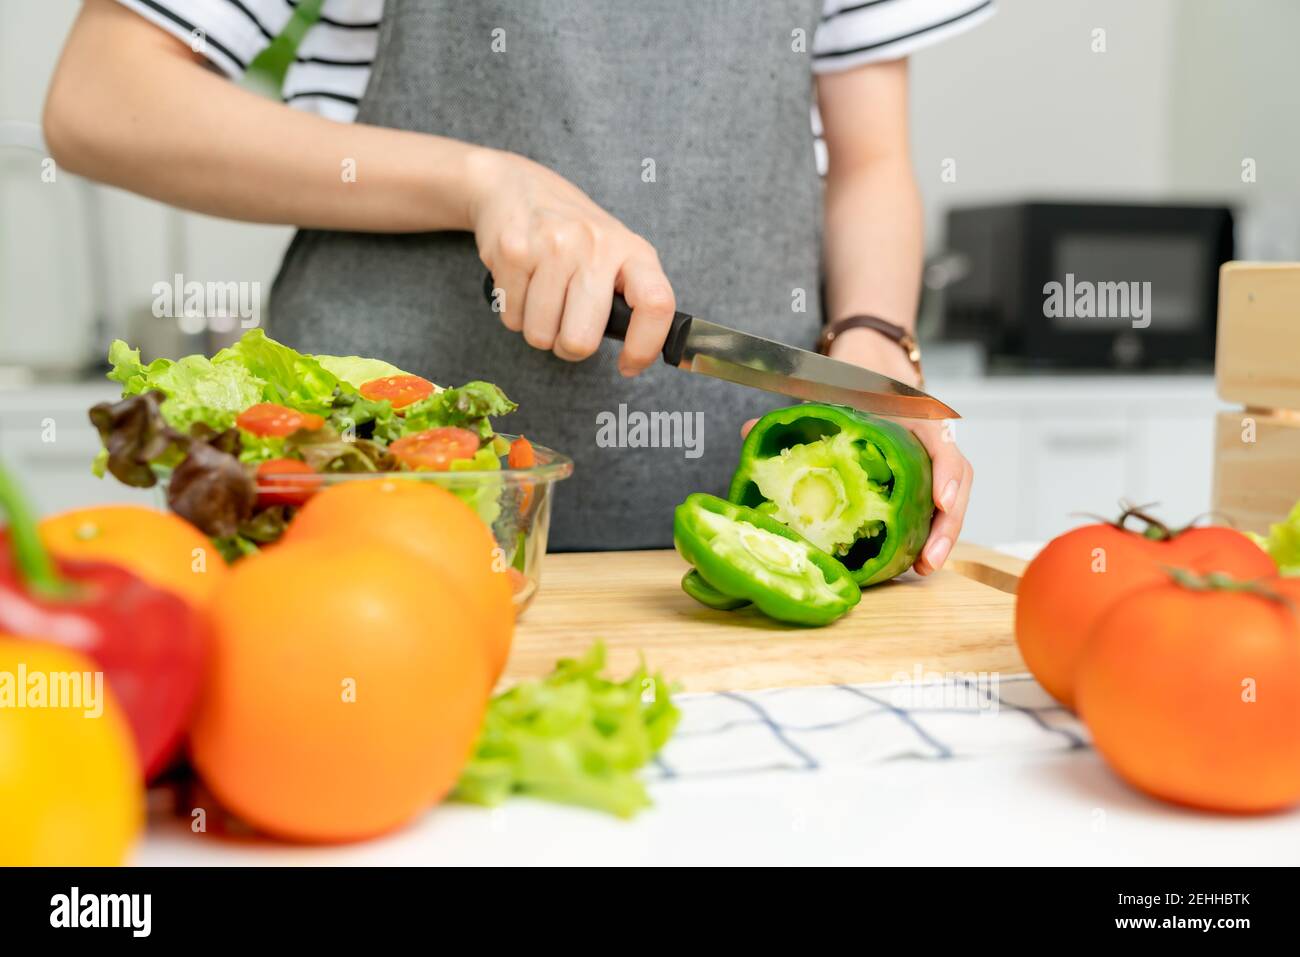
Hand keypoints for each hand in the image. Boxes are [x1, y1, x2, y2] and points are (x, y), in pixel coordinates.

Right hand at [468, 149, 675, 375]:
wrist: (517, 187)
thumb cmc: (573, 234)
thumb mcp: (614, 252)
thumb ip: (629, 296)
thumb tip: (637, 353)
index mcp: (632, 250)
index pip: (656, 305)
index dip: (644, 347)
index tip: (628, 365)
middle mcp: (596, 245)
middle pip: (581, 341)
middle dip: (569, 347)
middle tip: (567, 326)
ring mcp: (553, 246)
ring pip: (540, 335)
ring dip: (539, 330)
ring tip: (542, 297)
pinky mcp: (513, 251)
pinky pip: (512, 318)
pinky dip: (515, 312)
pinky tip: (522, 283)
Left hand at [739, 326, 972, 575]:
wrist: (872, 366)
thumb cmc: (854, 381)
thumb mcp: (830, 388)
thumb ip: (797, 410)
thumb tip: (748, 431)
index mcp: (914, 412)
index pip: (943, 440)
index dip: (945, 472)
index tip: (939, 501)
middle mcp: (931, 436)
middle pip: (957, 480)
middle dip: (947, 524)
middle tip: (927, 560)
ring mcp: (932, 457)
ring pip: (952, 497)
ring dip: (943, 535)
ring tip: (923, 568)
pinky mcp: (925, 477)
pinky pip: (936, 504)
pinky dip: (929, 531)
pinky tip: (912, 561)